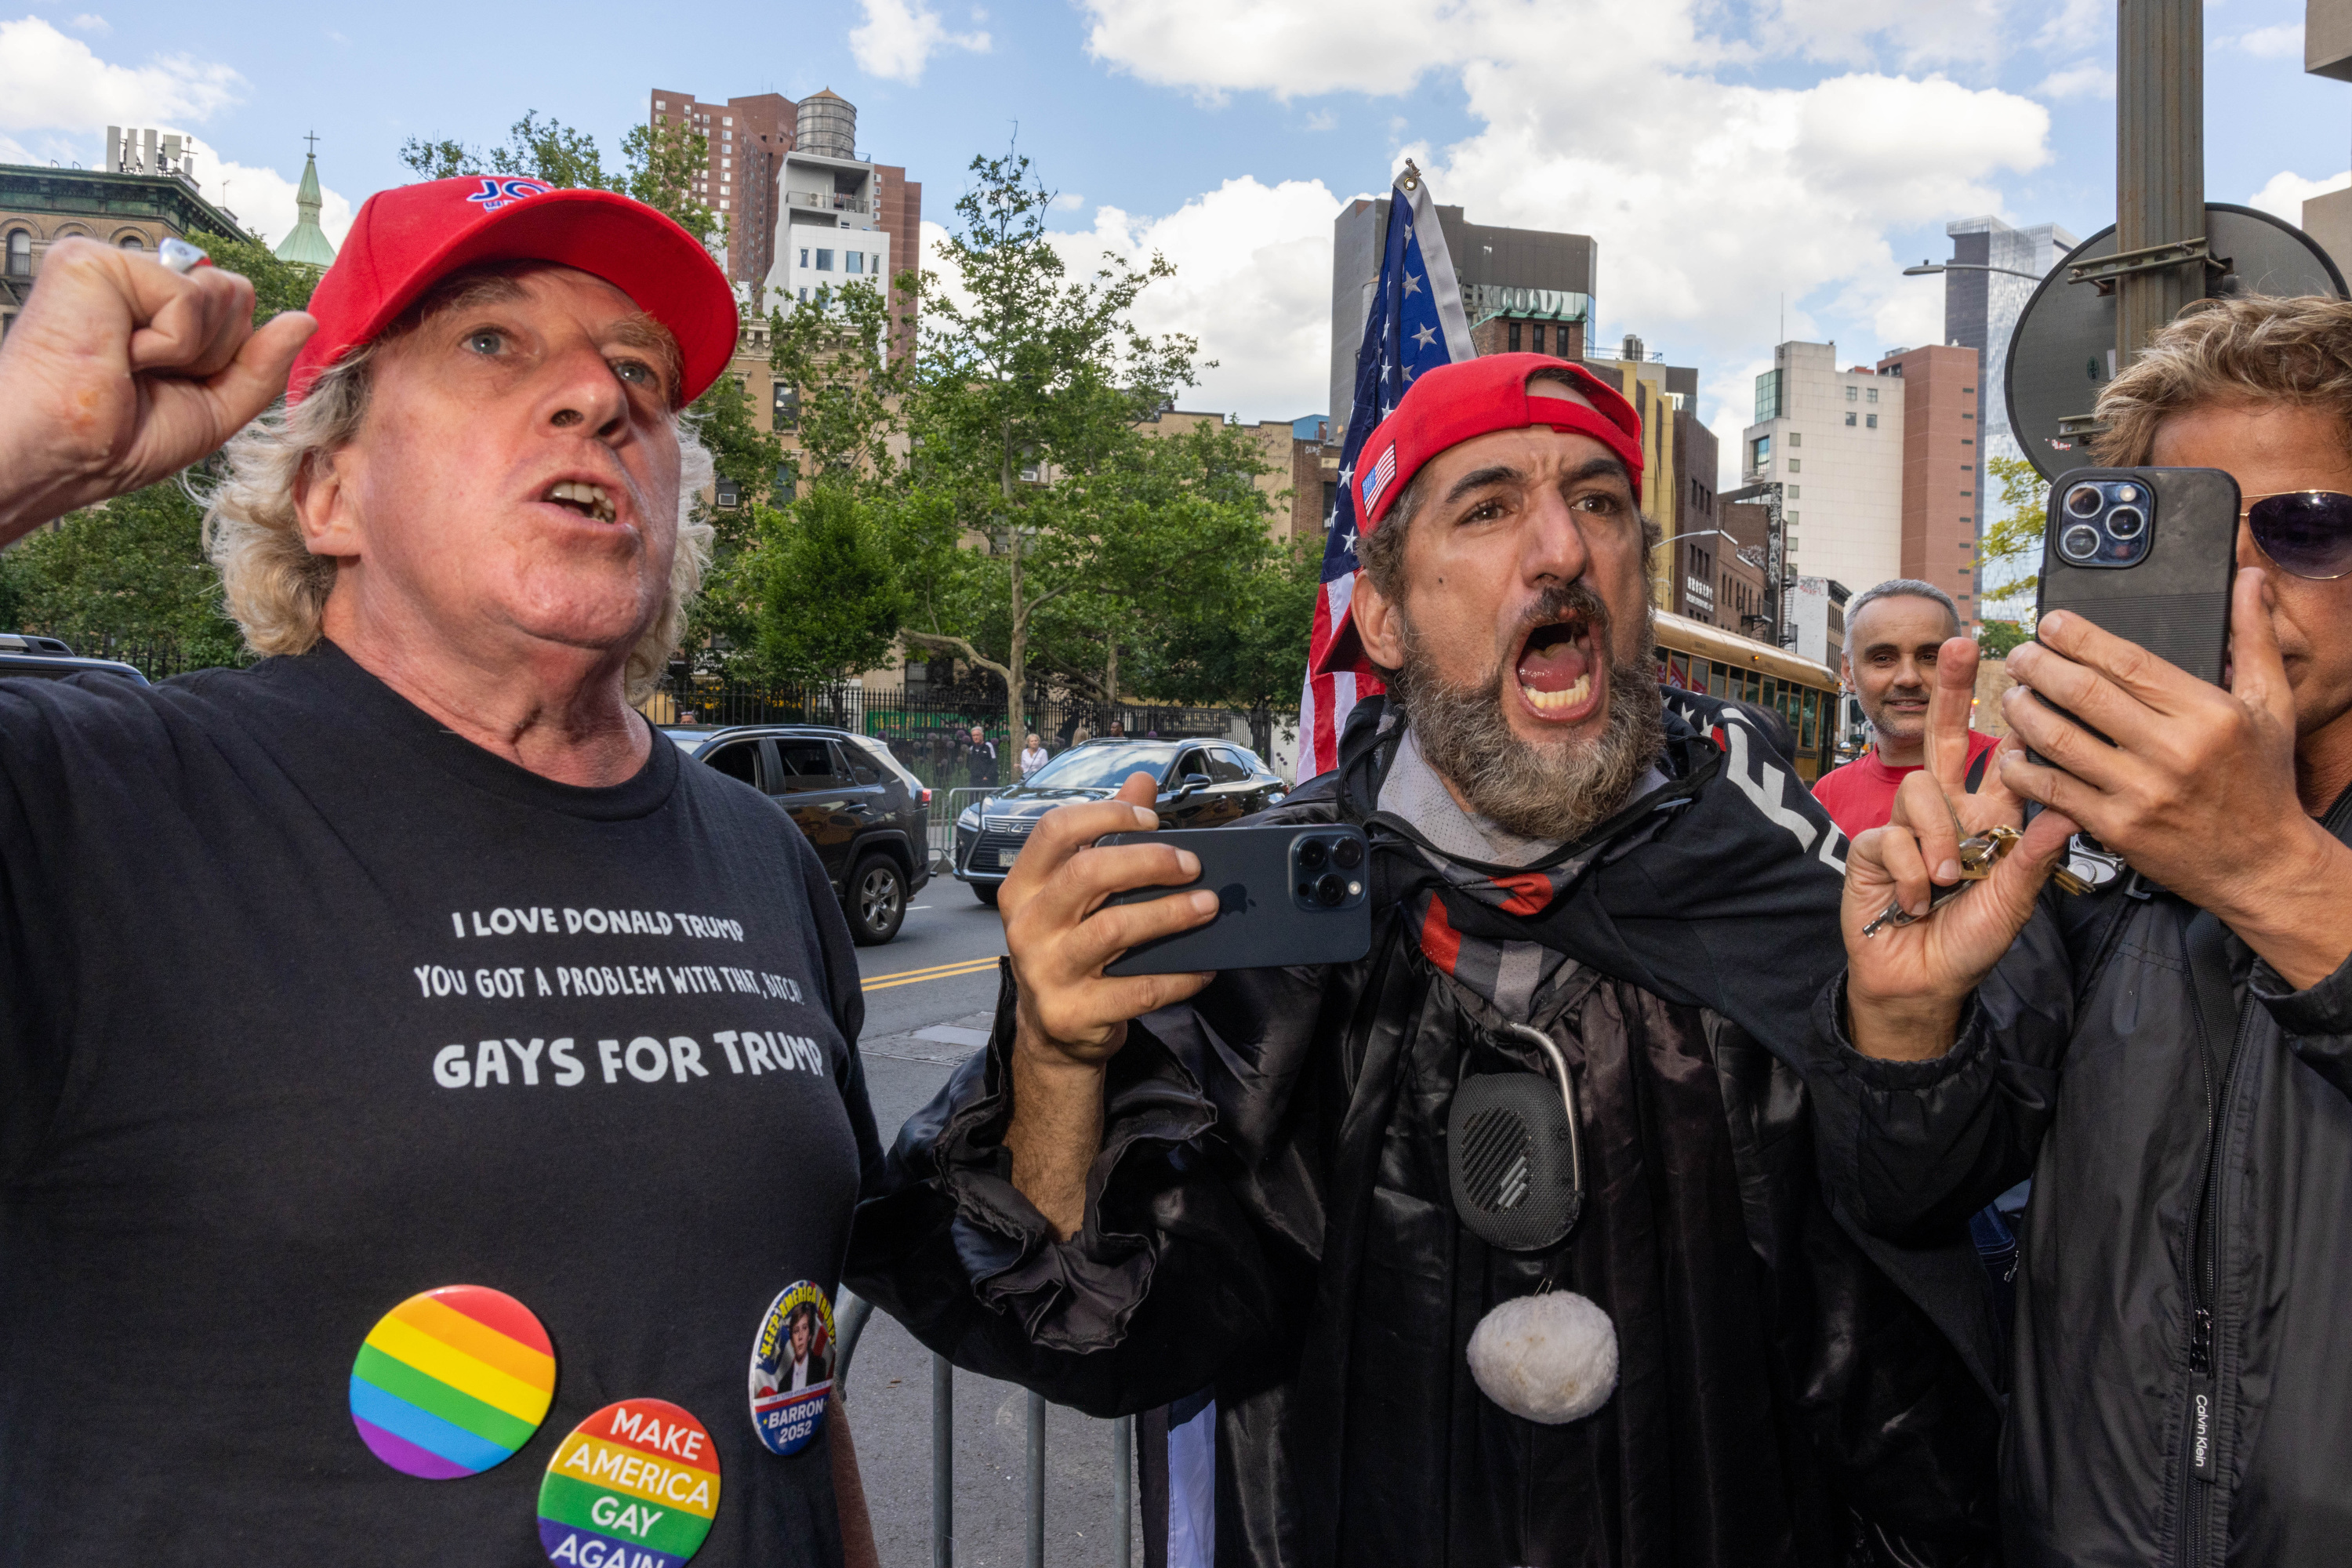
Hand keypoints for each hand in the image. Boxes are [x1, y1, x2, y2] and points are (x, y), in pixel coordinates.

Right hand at [0, 238, 315, 539]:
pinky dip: (167, 343)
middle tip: (146, 376)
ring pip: (220, 293)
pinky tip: (119, 353)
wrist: (67, 455)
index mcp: (153, 307)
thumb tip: (306, 320)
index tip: (165, 384)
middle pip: (236, 294)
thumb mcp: (216, 405)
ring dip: (187, 351)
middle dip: (210, 352)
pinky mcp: (91, 259)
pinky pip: (187, 297)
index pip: (236, 307)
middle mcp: (133, 277)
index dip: (221, 358)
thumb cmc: (123, 439)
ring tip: (129, 365)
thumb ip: (261, 362)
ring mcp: (111, 263)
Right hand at [997, 772, 1218, 1236]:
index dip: (1107, 816)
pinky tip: (1204, 965)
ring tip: (1208, 905)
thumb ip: (1108, 835)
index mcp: (1023, 887)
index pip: (1055, 830)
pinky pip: (1138, 988)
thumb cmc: (1071, 947)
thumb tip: (1141, 781)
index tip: (1151, 820)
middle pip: (1087, 874)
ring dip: (1170, 914)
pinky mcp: (1073, 1013)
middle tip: (1192, 865)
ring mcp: (1046, 972)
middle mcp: (1027, 926)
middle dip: (1148, 862)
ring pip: (1114, 930)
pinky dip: (1179, 975)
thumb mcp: (1078, 892)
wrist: (1054, 1031)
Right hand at [1844, 636, 2074, 1057]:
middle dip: (1952, 690)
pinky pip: (1895, 837)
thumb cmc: (1971, 943)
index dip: (2014, 718)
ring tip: (1949, 884)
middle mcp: (1950, 814)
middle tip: (1961, 644)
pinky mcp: (1875, 847)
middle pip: (1946, 738)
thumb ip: (2032, 856)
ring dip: (1938, 842)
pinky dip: (1912, 874)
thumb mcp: (2014, 903)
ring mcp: (1909, 827)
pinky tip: (1918, 901)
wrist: (1920, 981)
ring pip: (1920, 791)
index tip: (2025, 672)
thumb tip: (2066, 810)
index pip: (2006, 760)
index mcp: (1992, 820)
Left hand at [2000, 572, 2351, 988]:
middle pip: (2081, 693)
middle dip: (2037, 666)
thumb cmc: (2263, 780)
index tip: (2050, 623)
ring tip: (2012, 695)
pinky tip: (2012, 753)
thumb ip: (2253, 637)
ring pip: (2058, 739)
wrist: (2262, 864)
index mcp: (2206, 713)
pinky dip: (2023, 769)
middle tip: (2020, 655)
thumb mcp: (2271, 704)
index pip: (2125, 660)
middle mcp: (2171, 750)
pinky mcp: (2116, 827)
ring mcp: (2139, 791)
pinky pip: (2052, 790)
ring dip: (2022, 711)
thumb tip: (2249, 578)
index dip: (2077, 636)